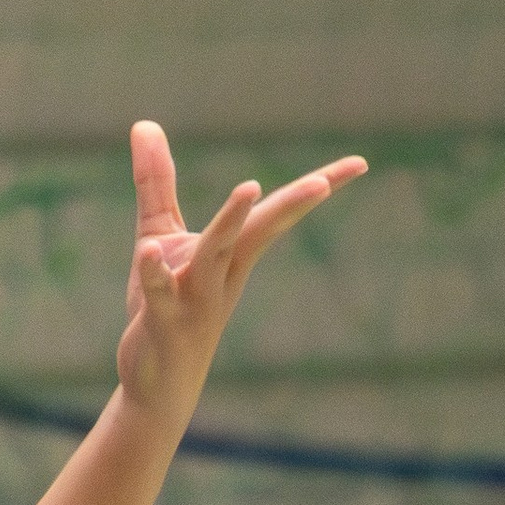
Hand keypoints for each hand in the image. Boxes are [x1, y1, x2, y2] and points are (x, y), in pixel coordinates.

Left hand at [115, 120, 365, 430]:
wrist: (158, 382)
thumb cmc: (167, 303)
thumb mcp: (160, 234)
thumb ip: (156, 180)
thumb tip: (144, 122)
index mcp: (234, 252)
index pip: (278, 214)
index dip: (319, 187)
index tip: (361, 163)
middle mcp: (224, 273)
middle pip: (261, 232)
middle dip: (292, 206)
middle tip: (324, 183)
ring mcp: (196, 299)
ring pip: (216, 257)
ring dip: (231, 224)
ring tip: (249, 188)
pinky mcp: (163, 322)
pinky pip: (160, 293)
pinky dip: (153, 273)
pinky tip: (146, 252)